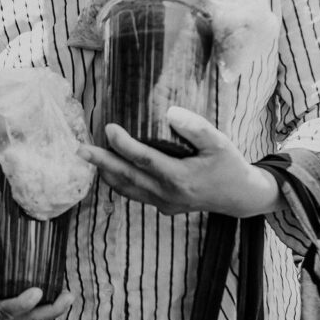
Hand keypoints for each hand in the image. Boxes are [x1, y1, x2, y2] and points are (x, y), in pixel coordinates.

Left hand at [77, 106, 281, 217]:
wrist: (239, 197)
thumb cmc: (229, 165)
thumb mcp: (220, 142)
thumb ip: (196, 128)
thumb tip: (169, 112)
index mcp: (180, 178)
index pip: (144, 160)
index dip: (124, 145)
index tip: (109, 128)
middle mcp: (167, 194)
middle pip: (127, 177)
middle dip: (101, 162)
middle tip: (80, 149)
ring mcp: (163, 203)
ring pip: (127, 189)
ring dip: (107, 172)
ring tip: (89, 157)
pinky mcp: (162, 207)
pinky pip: (135, 194)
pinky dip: (119, 182)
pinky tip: (109, 168)